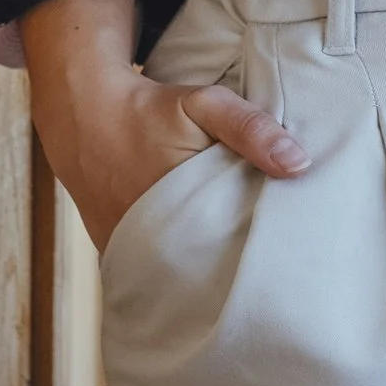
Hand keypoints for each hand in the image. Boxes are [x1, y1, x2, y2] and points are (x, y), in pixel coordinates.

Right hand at [21, 0, 309, 252]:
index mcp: (179, 204)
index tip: (286, 255)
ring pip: (176, 277)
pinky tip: (196, 271)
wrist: (84, 116)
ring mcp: (127, 249)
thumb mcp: (204, 104)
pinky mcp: (114, 252)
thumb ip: (251, 130)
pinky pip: (150, 272)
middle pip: (205, 269)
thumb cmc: (152, 109)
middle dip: (234, 271)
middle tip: (268, 274)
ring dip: (202, 277)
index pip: (232, 247)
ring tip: (237, 281)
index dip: (258, 254)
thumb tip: (300, 165)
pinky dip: (172, 272)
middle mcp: (149, 236)